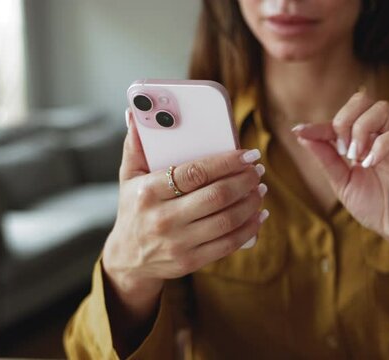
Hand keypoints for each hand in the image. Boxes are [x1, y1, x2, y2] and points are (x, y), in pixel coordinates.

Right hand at [103, 109, 268, 321]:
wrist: (128, 259)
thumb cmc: (134, 209)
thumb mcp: (128, 177)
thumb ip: (135, 146)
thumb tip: (134, 113)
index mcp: (149, 192)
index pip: (195, 172)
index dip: (227, 162)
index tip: (247, 154)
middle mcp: (163, 218)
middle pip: (217, 196)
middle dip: (244, 180)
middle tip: (257, 170)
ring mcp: (177, 242)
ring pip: (227, 220)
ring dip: (251, 202)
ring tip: (260, 189)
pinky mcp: (190, 261)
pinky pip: (228, 244)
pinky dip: (249, 228)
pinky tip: (258, 215)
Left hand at [293, 92, 388, 292]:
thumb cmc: (374, 207)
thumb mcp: (342, 183)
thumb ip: (326, 159)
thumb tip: (302, 135)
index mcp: (364, 139)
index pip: (343, 117)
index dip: (320, 124)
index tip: (299, 131)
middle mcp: (382, 134)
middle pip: (364, 100)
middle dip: (345, 120)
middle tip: (342, 151)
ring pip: (382, 109)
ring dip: (362, 130)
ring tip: (356, 158)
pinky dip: (380, 145)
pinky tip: (370, 164)